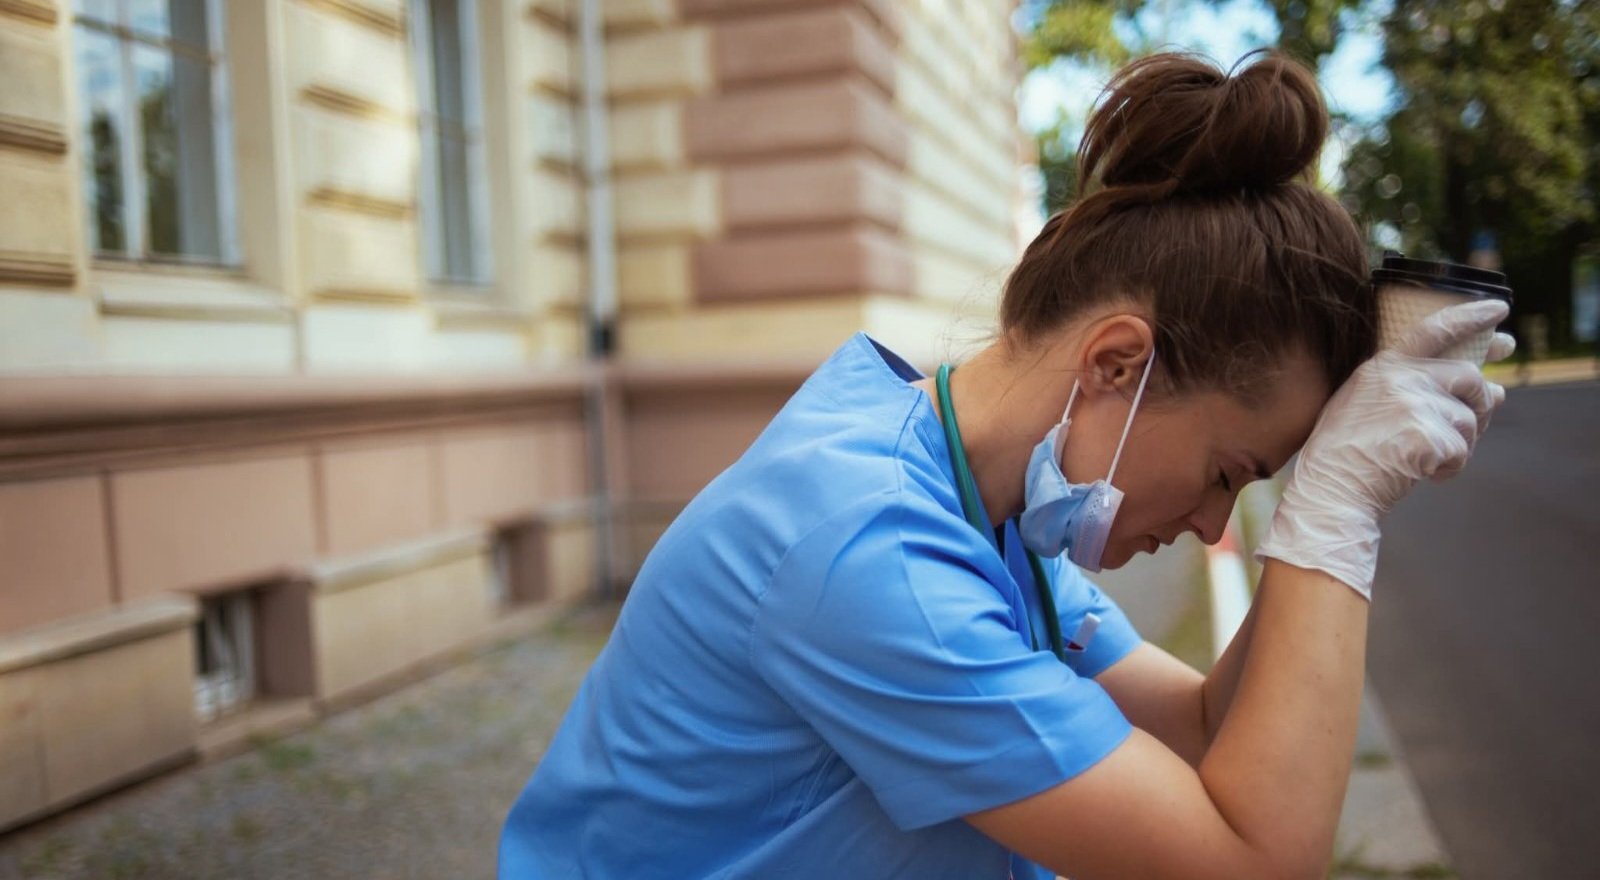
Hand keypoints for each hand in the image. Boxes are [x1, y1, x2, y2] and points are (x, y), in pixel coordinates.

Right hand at [1255, 300, 1510, 599]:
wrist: (1331, 489)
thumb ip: (1425, 390)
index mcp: (1383, 366)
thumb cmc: (1348, 450)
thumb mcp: (1371, 405)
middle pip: (1469, 376)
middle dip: (1481, 401)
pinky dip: (1448, 469)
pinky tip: (1420, 474)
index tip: (1498, 309)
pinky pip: (1460, 452)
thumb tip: (1497, 389)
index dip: (1471, 316)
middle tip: (1475, 421)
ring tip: (1424, 458)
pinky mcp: (1426, 437)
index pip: (1435, 329)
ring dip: (1459, 444)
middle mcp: (1400, 378)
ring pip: (1468, 420)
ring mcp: (1413, 406)